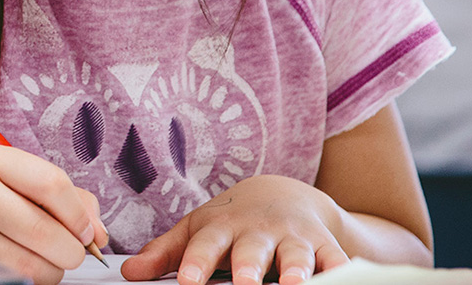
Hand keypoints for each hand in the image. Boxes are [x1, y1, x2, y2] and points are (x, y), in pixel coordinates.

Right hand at [0, 145, 107, 284]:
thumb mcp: (2, 179)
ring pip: (30, 265)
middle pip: (46, 231)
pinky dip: (24, 280)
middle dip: (71, 253)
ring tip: (42, 263)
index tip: (87, 232)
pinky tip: (15, 267)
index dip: (80, 216)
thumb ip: (56, 197)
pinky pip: (6, 279)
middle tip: (68, 255)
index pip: (53, 185)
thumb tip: (98, 232)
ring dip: (49, 273)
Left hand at [122, 174, 350, 284]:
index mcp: (222, 227)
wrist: (281, 195)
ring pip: (297, 254)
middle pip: (253, 249)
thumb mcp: (196, 230)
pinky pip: (336, 258)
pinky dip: (342, 269)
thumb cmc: (230, 222)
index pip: (205, 245)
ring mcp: (294, 238)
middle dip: (248, 266)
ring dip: (298, 270)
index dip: (195, 262)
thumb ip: (164, 253)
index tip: (186, 280)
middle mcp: (259, 231)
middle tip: (244, 284)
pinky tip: (343, 278)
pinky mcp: (325, 246)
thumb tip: (128, 272)